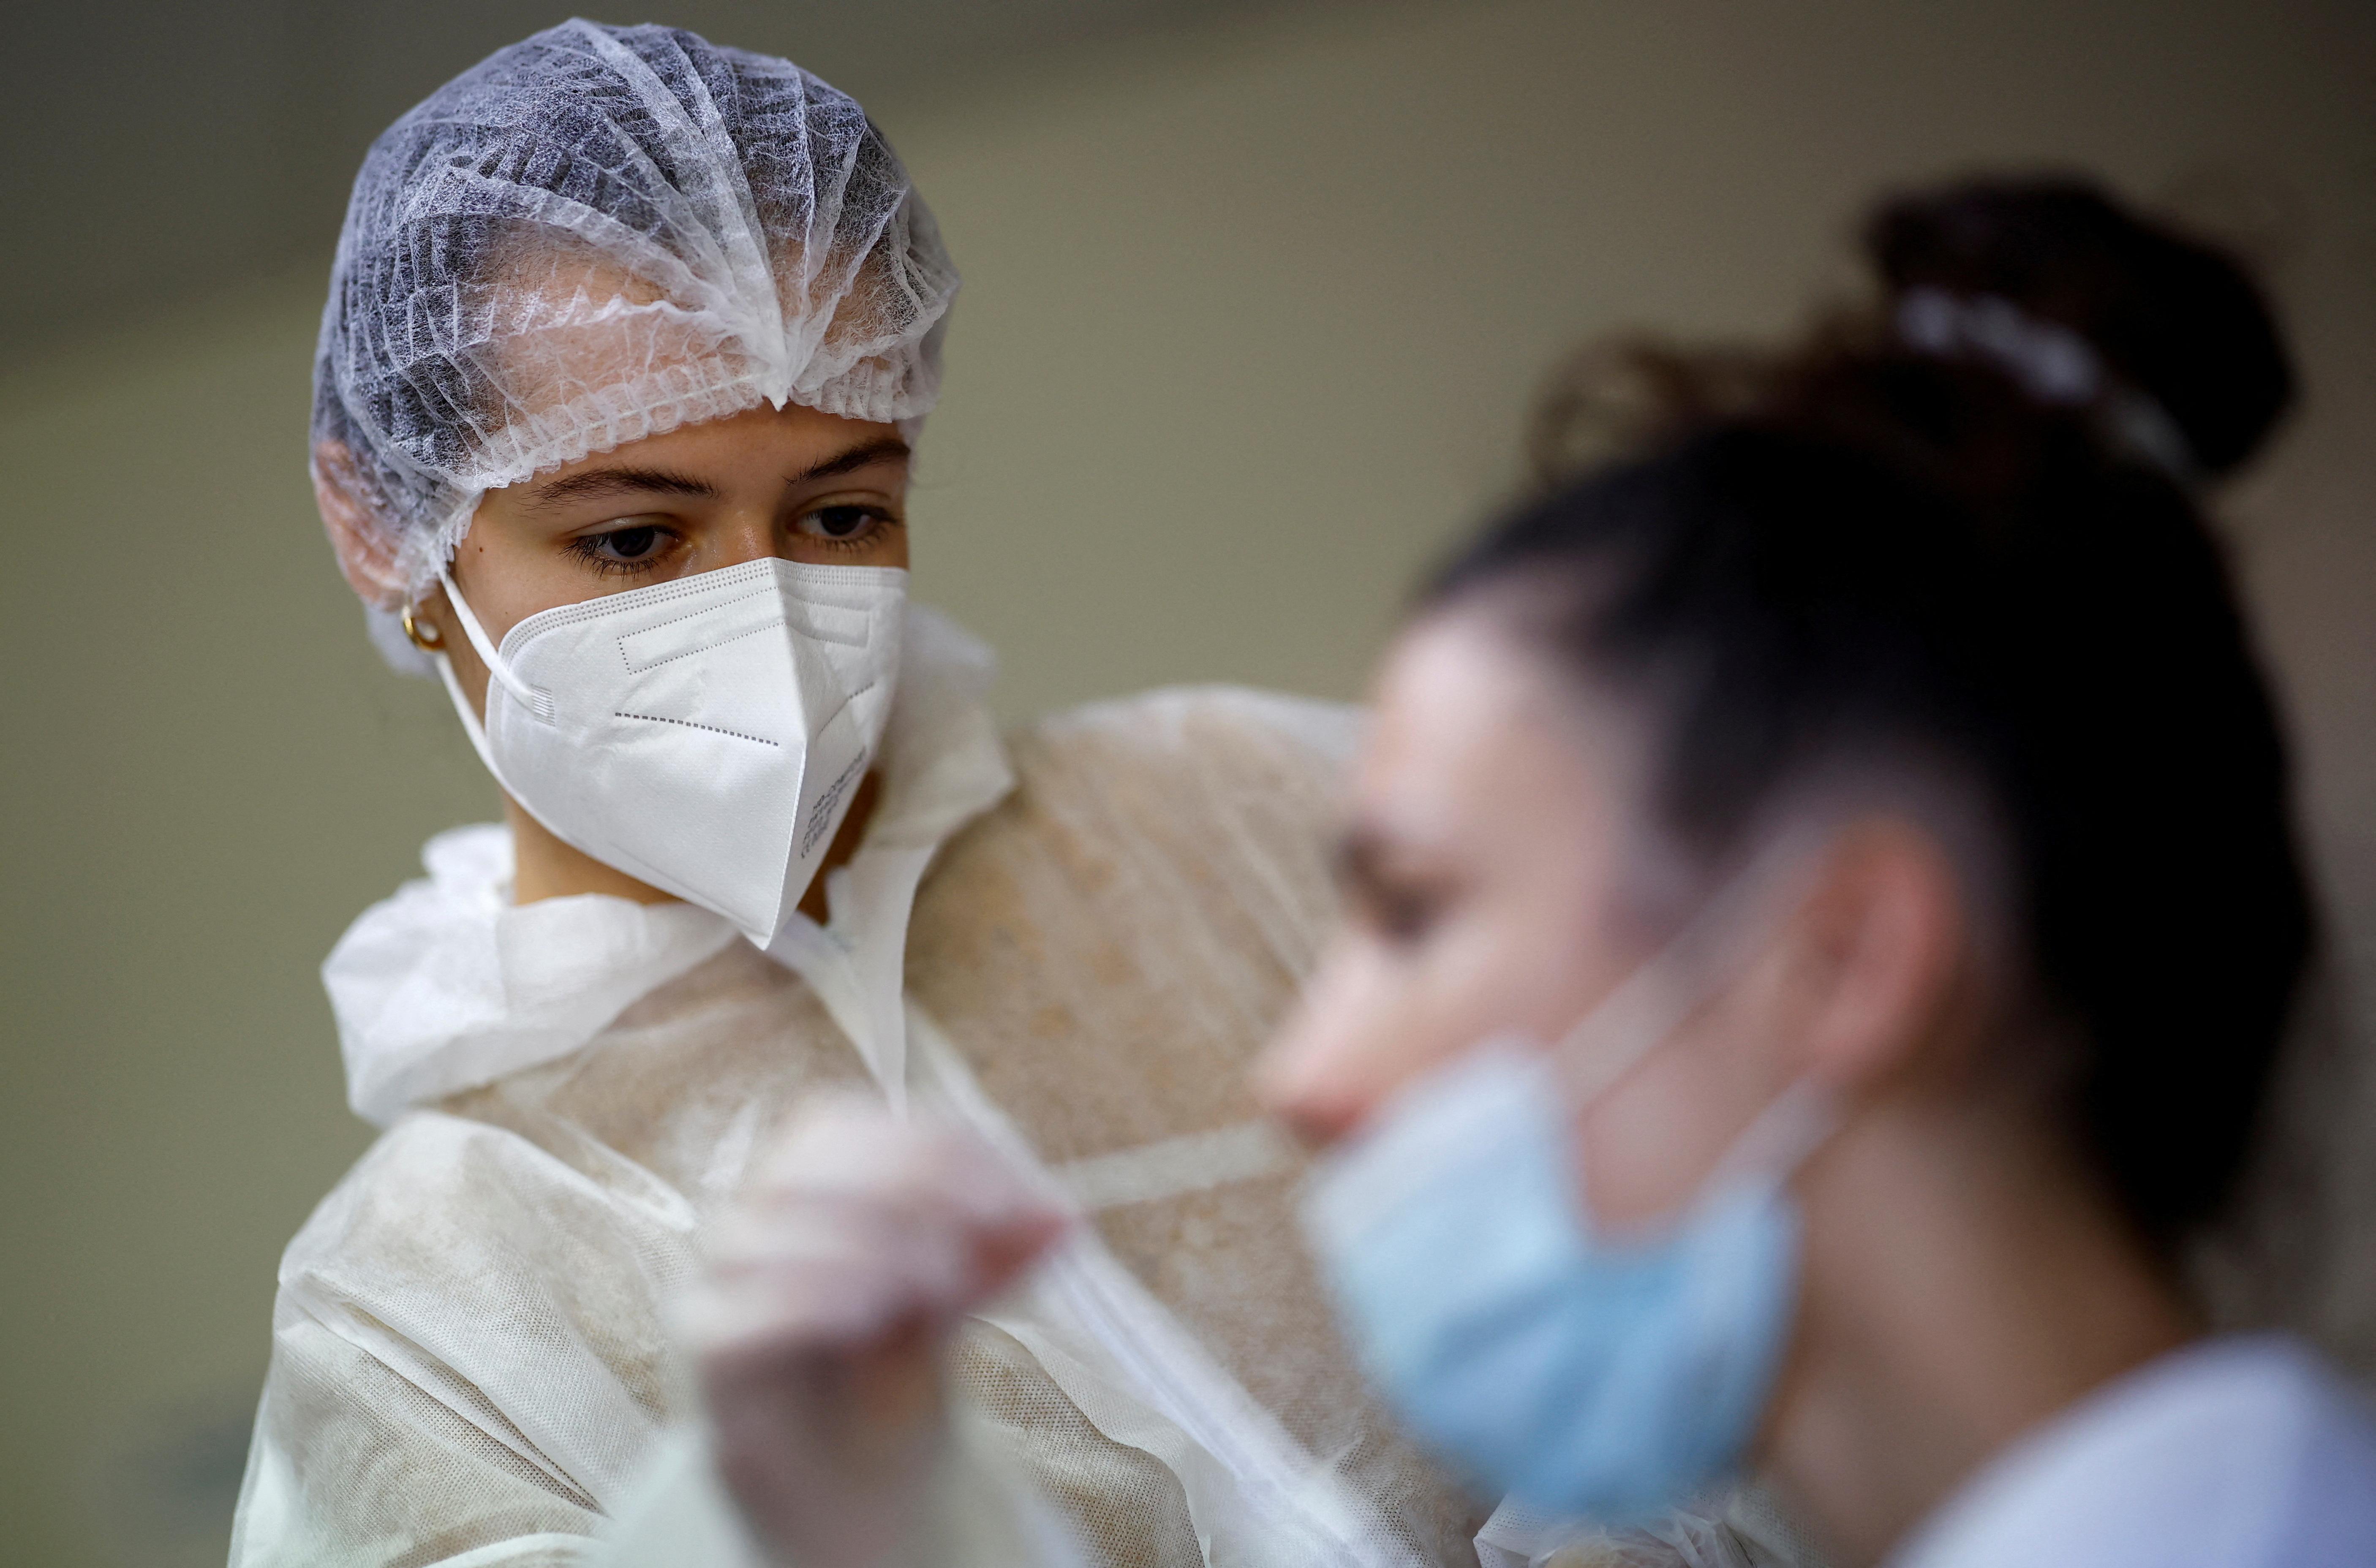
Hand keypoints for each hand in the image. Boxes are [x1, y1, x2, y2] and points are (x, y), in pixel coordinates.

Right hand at [683, 1096, 1070, 1567]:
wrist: (851, 1476)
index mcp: (806, 1178)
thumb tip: (1063, 1218)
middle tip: (981, 1233)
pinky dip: (806, 1300)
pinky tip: (867, 1315)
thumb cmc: (893, 1364)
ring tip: (938, 1283)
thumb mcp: (958, 1297)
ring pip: (766, 1231)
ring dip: (865, 1242)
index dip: (933, 1147)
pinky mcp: (708, 1354)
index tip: (1016, 1199)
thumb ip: (1000, 1253)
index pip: (845, 1123)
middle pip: (804, 1164)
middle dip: (906, 1186)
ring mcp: (718, 1283)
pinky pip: (736, 1312)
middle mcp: (752, 1216)